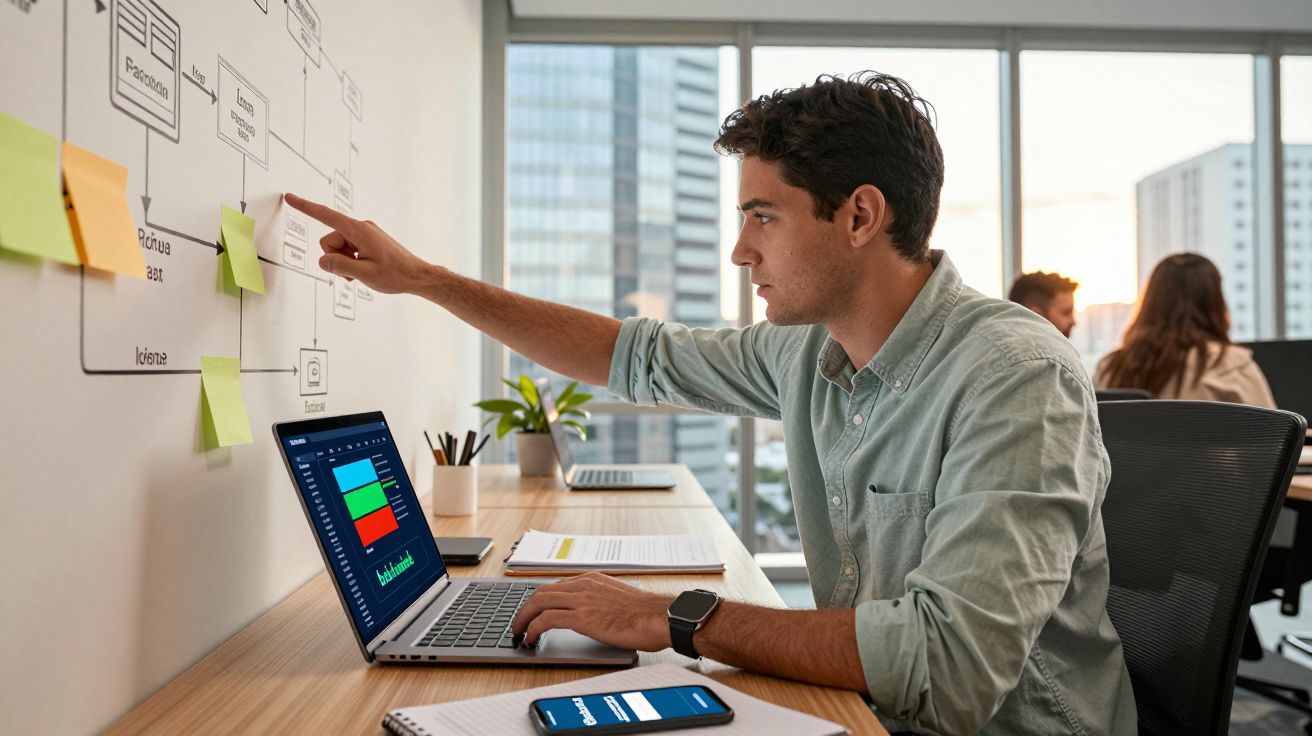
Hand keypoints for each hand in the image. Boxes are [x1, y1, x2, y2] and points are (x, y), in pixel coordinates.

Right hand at [283, 192, 431, 294]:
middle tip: (354, 272)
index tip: (290, 197)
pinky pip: (349, 249)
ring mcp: (366, 233)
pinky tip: (366, 270)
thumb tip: (322, 260)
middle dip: (335, 258)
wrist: (418, 275)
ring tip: (362, 272)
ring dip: (345, 262)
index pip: (326, 216)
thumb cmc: (395, 275)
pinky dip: (352, 261)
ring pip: (339, 247)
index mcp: (359, 230)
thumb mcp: (364, 274)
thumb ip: (339, 266)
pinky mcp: (369, 240)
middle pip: (330, 240)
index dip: (306, 207)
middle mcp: (362, 227)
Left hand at [511, 572, 674, 650]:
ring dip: (524, 617)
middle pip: (542, 591)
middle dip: (525, 608)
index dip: (540, 599)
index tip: (533, 610)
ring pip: (539, 602)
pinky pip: (547, 619)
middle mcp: (583, 585)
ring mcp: (581, 600)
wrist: (659, 617)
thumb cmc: (647, 613)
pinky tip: (531, 638)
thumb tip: (597, 614)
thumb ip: (602, 601)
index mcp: (592, 579)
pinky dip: (534, 628)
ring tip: (519, 631)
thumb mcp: (620, 599)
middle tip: (518, 622)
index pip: (556, 586)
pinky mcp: (581, 617)